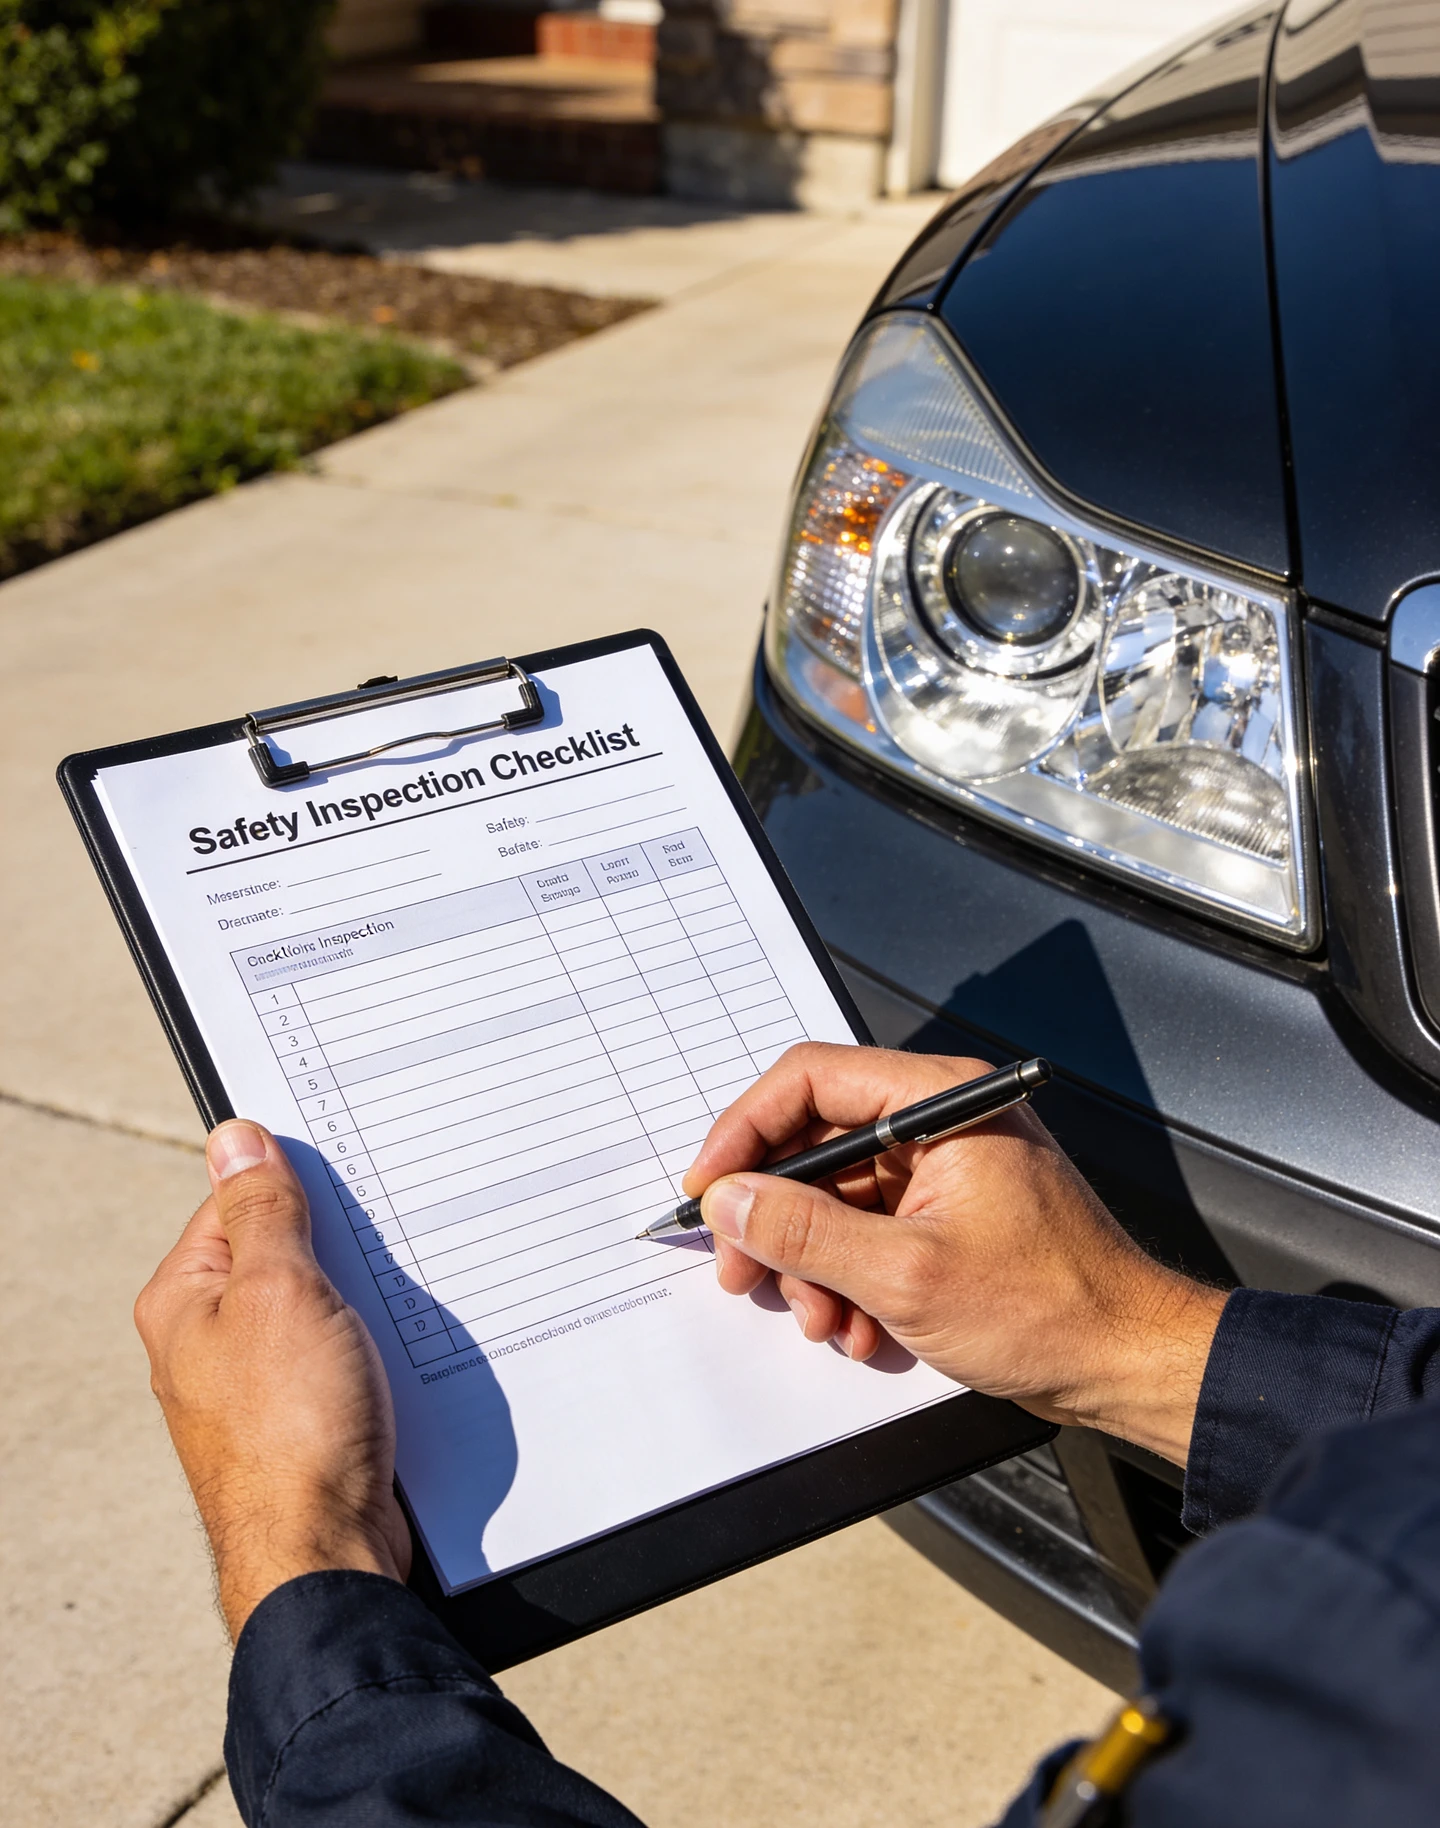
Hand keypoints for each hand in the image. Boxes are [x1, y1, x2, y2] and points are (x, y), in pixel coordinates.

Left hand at [134, 1121, 409, 1639]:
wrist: (327, 1553)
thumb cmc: (292, 1429)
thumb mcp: (280, 1291)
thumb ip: (262, 1211)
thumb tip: (235, 1138)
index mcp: (184, 1300)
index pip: (238, 1201)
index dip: (298, 1184)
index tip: (349, 1178)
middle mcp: (213, 1340)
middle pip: (285, 1251)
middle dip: (340, 1246)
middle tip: (381, 1244)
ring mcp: (260, 1383)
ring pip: (323, 1305)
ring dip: (365, 1299)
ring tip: (392, 1307)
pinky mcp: (306, 1416)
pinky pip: (345, 1354)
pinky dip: (378, 1345)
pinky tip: (402, 1350)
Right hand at [683, 1046, 1224, 1465]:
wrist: (1127, 1362)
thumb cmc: (1053, 1308)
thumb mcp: (906, 1274)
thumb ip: (806, 1231)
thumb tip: (731, 1202)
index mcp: (942, 1100)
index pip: (811, 1080)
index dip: (746, 1132)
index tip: (711, 1188)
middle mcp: (940, 1120)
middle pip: (815, 1143)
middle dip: (776, 1218)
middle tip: (746, 1271)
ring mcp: (942, 1169)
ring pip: (833, 1198)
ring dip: (813, 1264)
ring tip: (825, 1319)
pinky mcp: (944, 1215)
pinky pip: (865, 1233)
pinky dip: (848, 1281)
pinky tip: (860, 1327)